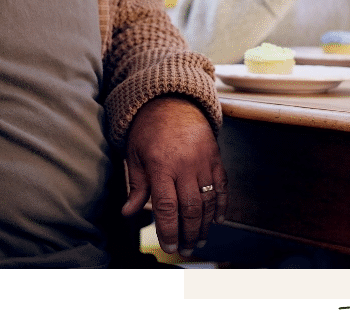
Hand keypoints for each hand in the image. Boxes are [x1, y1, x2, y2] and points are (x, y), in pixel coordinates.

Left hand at [121, 96, 227, 256]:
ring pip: (207, 201)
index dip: (169, 231)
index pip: (167, 207)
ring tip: (200, 240)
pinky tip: (218, 220)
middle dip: (189, 234)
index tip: (170, 246)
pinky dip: (221, 204)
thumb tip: (127, 213)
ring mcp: (202, 160)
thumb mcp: (135, 154)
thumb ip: (136, 185)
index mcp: (161, 165)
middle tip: (186, 249)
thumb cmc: (148, 129)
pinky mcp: (215, 156)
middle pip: (190, 209)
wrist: (172, 100)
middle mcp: (184, 165)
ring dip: (205, 225)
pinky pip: (221, 185)